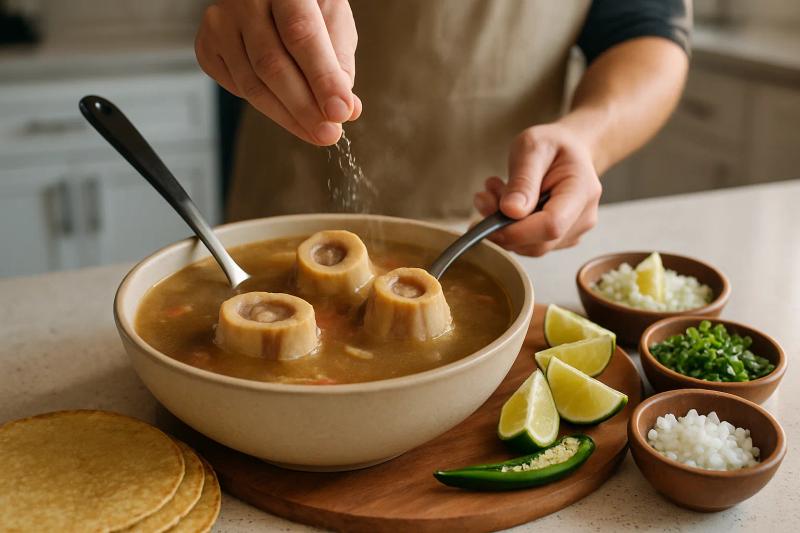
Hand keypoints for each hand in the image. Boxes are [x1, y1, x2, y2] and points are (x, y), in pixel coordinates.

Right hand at [195, 0, 360, 145]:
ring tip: (316, 132)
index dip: (322, 77)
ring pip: (252, 85)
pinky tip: (286, 109)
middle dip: (304, 107)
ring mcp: (219, 23)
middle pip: (271, 65)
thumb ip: (339, 62)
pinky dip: (266, 105)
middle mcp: (243, 0)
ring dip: (288, 116)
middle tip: (329, 134)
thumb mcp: (333, 19)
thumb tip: (346, 110)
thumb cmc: (307, 5)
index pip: (300, 34)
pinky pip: (237, 88)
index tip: (340, 112)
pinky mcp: (207, 47)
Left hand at [473, 123, 601, 255]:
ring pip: (530, 247)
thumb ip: (523, 179)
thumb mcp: (533, 146)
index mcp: (582, 191)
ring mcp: (573, 232)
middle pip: (538, 243)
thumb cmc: (553, 145)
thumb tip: (511, 211)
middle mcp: (583, 217)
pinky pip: (529, 244)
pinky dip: (509, 228)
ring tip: (492, 193)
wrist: (570, 149)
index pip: (551, 226)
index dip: (516, 230)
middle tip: (483, 197)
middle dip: (502, 227)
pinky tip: (504, 203)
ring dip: (502, 226)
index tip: (488, 217)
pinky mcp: (560, 239)